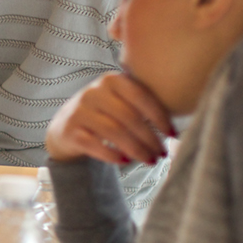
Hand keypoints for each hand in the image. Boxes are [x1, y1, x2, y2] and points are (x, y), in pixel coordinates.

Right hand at [46, 71, 174, 165]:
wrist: (66, 125)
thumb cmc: (106, 114)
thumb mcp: (120, 101)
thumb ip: (142, 105)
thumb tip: (175, 129)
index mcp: (112, 80)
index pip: (141, 97)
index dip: (159, 117)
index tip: (173, 134)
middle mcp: (93, 92)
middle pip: (129, 117)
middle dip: (150, 138)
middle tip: (162, 153)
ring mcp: (79, 111)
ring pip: (114, 132)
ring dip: (136, 149)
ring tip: (150, 160)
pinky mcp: (70, 130)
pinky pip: (94, 144)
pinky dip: (112, 154)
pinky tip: (125, 161)